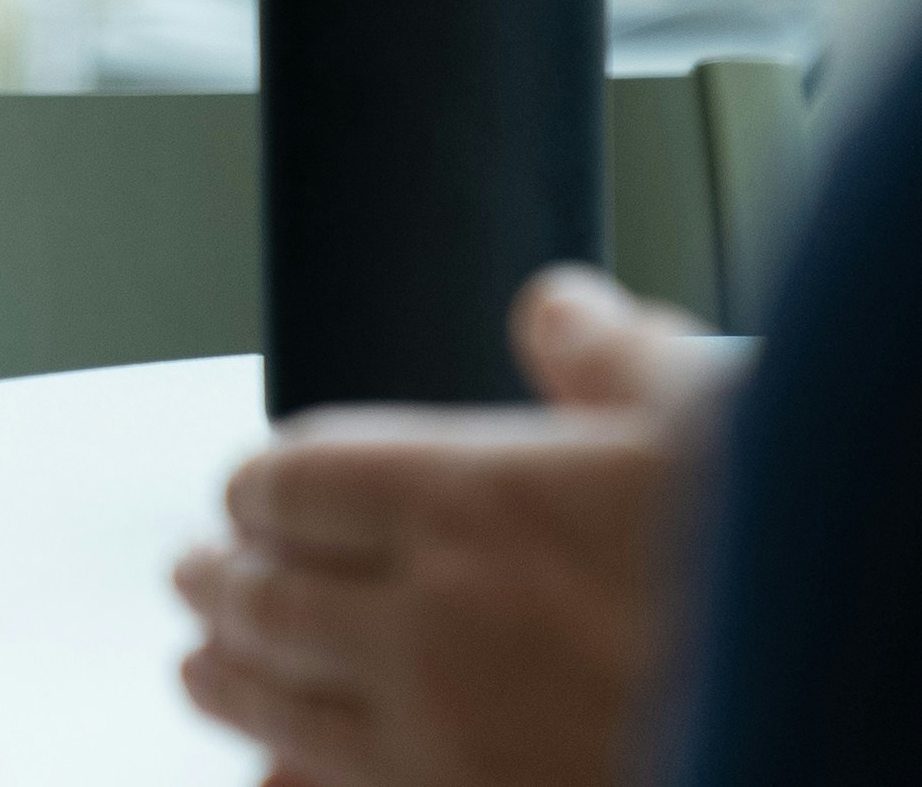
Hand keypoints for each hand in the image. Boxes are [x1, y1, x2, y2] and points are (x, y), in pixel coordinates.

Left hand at [171, 265, 743, 786]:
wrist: (851, 712)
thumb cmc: (800, 568)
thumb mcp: (727, 420)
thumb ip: (622, 363)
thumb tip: (559, 310)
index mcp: (475, 501)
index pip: (300, 479)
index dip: (265, 484)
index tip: (255, 490)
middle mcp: (435, 621)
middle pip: (268, 592)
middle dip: (225, 578)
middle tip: (199, 573)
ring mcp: (448, 740)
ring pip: (282, 702)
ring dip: (231, 677)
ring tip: (202, 664)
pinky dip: (291, 782)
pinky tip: (272, 780)